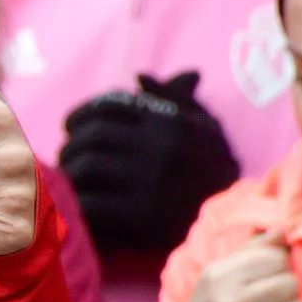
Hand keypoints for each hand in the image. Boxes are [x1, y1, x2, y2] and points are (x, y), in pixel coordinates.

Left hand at [59, 71, 240, 258]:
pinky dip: (78, 203)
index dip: (81, 115)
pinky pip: (92, 203)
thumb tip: (140, 77)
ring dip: (69, 174)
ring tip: (68, 182)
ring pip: (87, 166)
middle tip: (67, 160)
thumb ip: (175, 100)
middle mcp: (160, 146)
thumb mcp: (204, 128)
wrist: (235, 223)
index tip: (71, 128)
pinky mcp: (142, 216)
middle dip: (70, 147)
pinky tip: (80, 207)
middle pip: (92, 136)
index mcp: (169, 122)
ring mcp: (151, 181)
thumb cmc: (214, 171)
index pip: (108, 106)